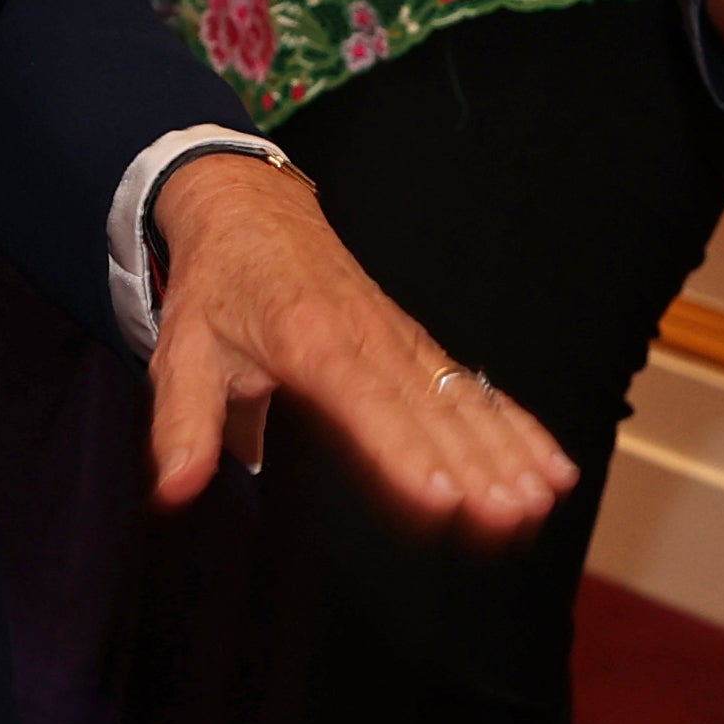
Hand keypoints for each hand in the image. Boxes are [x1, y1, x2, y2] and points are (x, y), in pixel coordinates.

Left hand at [142, 153, 573, 539]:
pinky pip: (473, 387)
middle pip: (428, 407)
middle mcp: (368, 338)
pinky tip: (550, 464)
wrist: (251, 209)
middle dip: (473, 463)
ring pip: (461, 399)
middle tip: (510, 513)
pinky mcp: (417, 346)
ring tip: (541, 497)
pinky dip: (515, 424)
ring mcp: (400, 340)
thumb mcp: (183, 350)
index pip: (363, 401)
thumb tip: (173, 490)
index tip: (439, 497)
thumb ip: (183, 423)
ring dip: (505, 448)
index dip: (403, 450)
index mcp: (309, 340)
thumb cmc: (218, 286)